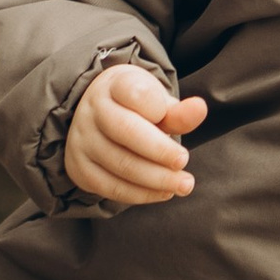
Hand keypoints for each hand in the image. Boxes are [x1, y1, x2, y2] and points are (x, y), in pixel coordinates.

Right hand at [63, 62, 207, 207]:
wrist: (100, 117)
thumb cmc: (136, 108)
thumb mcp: (158, 103)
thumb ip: (178, 112)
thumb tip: (200, 109)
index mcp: (114, 85)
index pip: (136, 94)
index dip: (158, 109)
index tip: (174, 120)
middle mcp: (92, 110)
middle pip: (126, 131)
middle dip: (160, 151)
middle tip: (184, 162)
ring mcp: (82, 140)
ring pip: (120, 164)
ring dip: (156, 179)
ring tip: (183, 184)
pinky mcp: (80, 168)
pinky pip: (110, 187)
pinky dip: (141, 194)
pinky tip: (163, 192)